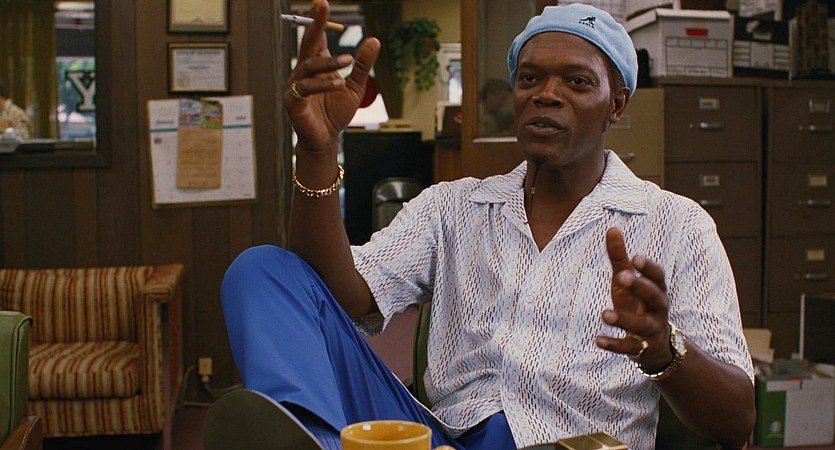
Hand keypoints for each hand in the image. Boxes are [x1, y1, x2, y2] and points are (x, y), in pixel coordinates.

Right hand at [284, 0, 379, 154]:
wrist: (326, 139)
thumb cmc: (336, 112)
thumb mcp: (355, 86)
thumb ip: (363, 65)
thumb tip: (374, 40)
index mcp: (318, 66)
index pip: (318, 38)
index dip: (319, 21)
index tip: (322, 3)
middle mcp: (304, 72)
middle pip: (308, 43)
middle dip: (315, 24)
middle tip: (322, 6)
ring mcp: (296, 85)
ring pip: (308, 66)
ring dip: (328, 62)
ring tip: (348, 60)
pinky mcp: (293, 102)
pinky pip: (305, 88)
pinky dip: (322, 85)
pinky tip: (338, 84)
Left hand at [596, 227, 672, 371]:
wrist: (657, 348)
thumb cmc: (638, 305)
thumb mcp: (627, 282)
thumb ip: (619, 258)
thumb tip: (612, 228)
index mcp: (656, 290)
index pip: (658, 277)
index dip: (648, 268)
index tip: (635, 257)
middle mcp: (658, 310)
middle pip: (654, 297)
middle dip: (640, 287)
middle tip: (622, 276)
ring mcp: (652, 330)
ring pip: (642, 325)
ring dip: (624, 319)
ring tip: (604, 314)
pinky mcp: (642, 350)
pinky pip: (629, 348)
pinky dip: (614, 345)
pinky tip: (598, 340)